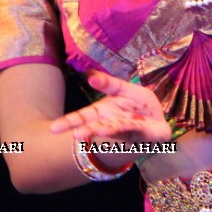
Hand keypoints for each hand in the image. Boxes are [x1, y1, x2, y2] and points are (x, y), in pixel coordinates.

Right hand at [49, 71, 171, 146]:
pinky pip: (134, 127)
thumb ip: (108, 83)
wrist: (158, 118)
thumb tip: (89, 76)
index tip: (53, 128)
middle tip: (75, 135)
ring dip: (105, 130)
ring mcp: (125, 129)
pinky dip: (128, 128)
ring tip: (97, 131)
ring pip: (113, 129)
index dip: (69, 122)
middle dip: (86, 131)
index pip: (83, 117)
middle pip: (95, 126)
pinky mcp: (141, 132)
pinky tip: (122, 128)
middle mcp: (110, 123)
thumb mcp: (123, 89)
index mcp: (102, 112)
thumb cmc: (137, 104)